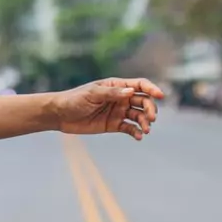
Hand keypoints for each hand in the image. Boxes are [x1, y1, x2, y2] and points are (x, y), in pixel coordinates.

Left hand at [51, 77, 165, 139]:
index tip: (161, 96)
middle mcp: (121, 98)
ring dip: (145, 122)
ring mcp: (118, 112)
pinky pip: (130, 128)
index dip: (152, 89)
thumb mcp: (93, 94)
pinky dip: (136, 132)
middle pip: (143, 101)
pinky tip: (139, 136)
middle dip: (150, 109)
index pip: (140, 85)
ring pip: (138, 116)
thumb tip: (131, 92)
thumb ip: (112, 93)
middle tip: (151, 119)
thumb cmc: (75, 99)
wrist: (60, 115)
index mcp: (117, 85)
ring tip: (146, 130)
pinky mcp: (114, 125)